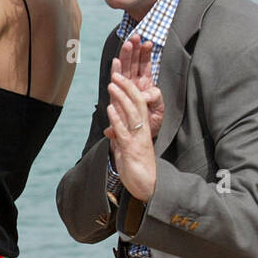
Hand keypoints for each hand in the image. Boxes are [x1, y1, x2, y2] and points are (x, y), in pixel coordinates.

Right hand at [103, 37, 163, 141]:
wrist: (138, 139)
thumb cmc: (149, 124)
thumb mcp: (158, 111)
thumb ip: (154, 99)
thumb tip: (146, 94)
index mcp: (145, 86)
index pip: (145, 66)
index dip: (146, 54)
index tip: (148, 42)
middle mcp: (134, 86)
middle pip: (133, 63)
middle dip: (134, 49)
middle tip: (135, 36)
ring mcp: (125, 90)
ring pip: (125, 69)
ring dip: (126, 56)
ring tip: (129, 43)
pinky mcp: (117, 97)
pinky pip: (116, 83)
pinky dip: (116, 71)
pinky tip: (116, 61)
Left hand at [105, 71, 159, 202]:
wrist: (148, 187)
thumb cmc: (137, 168)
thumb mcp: (125, 149)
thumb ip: (119, 138)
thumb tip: (110, 132)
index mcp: (141, 126)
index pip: (136, 101)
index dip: (128, 87)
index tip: (118, 72)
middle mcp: (142, 128)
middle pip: (137, 100)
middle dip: (127, 84)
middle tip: (116, 70)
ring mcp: (138, 138)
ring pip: (132, 112)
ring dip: (121, 97)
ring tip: (111, 83)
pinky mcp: (133, 149)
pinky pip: (125, 131)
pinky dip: (117, 119)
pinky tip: (109, 108)